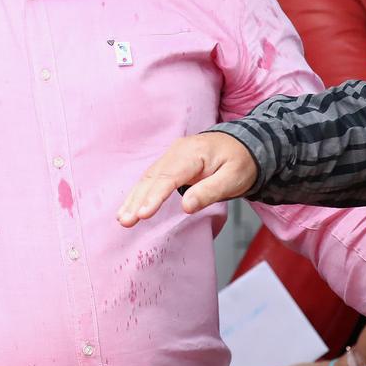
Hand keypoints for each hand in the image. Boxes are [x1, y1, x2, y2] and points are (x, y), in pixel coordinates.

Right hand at [116, 131, 256, 226]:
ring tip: (122, 218)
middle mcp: (176, 152)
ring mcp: (170, 156)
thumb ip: (209, 191)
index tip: (143, 214)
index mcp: (192, 153)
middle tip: (126, 221)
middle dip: (137, 200)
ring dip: (134, 198)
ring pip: (147, 178)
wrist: (243, 144)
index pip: (168, 177)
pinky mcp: (169, 163)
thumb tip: (186, 207)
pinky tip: (130, 205)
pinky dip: (139, 192)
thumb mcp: (233, 178)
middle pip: (152, 178)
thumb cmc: (241, 162)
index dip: (154, 197)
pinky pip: (151, 178)